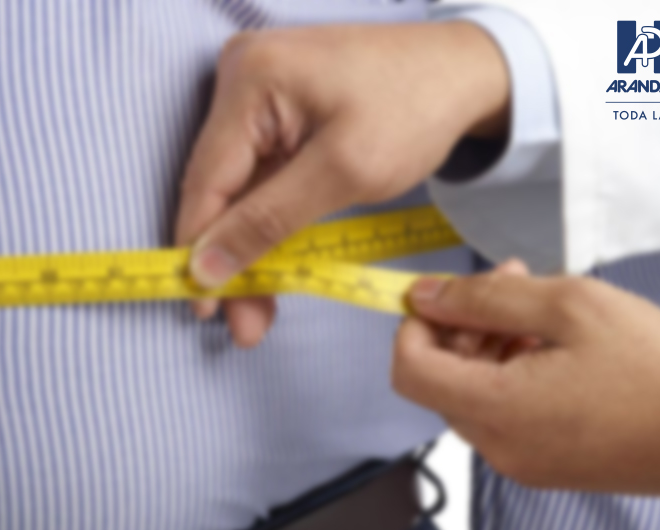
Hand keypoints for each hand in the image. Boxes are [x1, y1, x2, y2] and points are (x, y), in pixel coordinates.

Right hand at [176, 22, 509, 346]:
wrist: (461, 73)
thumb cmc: (416, 107)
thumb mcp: (344, 171)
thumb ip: (269, 220)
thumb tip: (206, 267)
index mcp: (250, 80)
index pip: (206, 181)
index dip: (198, 249)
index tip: (203, 308)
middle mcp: (240, 81)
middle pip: (218, 190)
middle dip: (229, 261)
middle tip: (242, 325)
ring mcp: (256, 98)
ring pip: (237, 193)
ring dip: (248, 251)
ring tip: (258, 314)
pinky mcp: (274, 117)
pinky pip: (259, 181)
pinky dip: (267, 226)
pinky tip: (273, 271)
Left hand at [392, 266, 659, 500]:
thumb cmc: (654, 367)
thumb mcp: (569, 305)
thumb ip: (485, 297)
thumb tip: (425, 296)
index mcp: (496, 409)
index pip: (409, 368)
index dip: (414, 324)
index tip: (444, 293)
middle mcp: (497, 446)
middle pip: (439, 379)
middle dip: (462, 325)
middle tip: (511, 283)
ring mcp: (520, 461)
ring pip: (472, 394)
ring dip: (489, 346)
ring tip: (540, 310)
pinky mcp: (544, 465)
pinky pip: (503, 415)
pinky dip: (511, 375)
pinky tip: (554, 347)